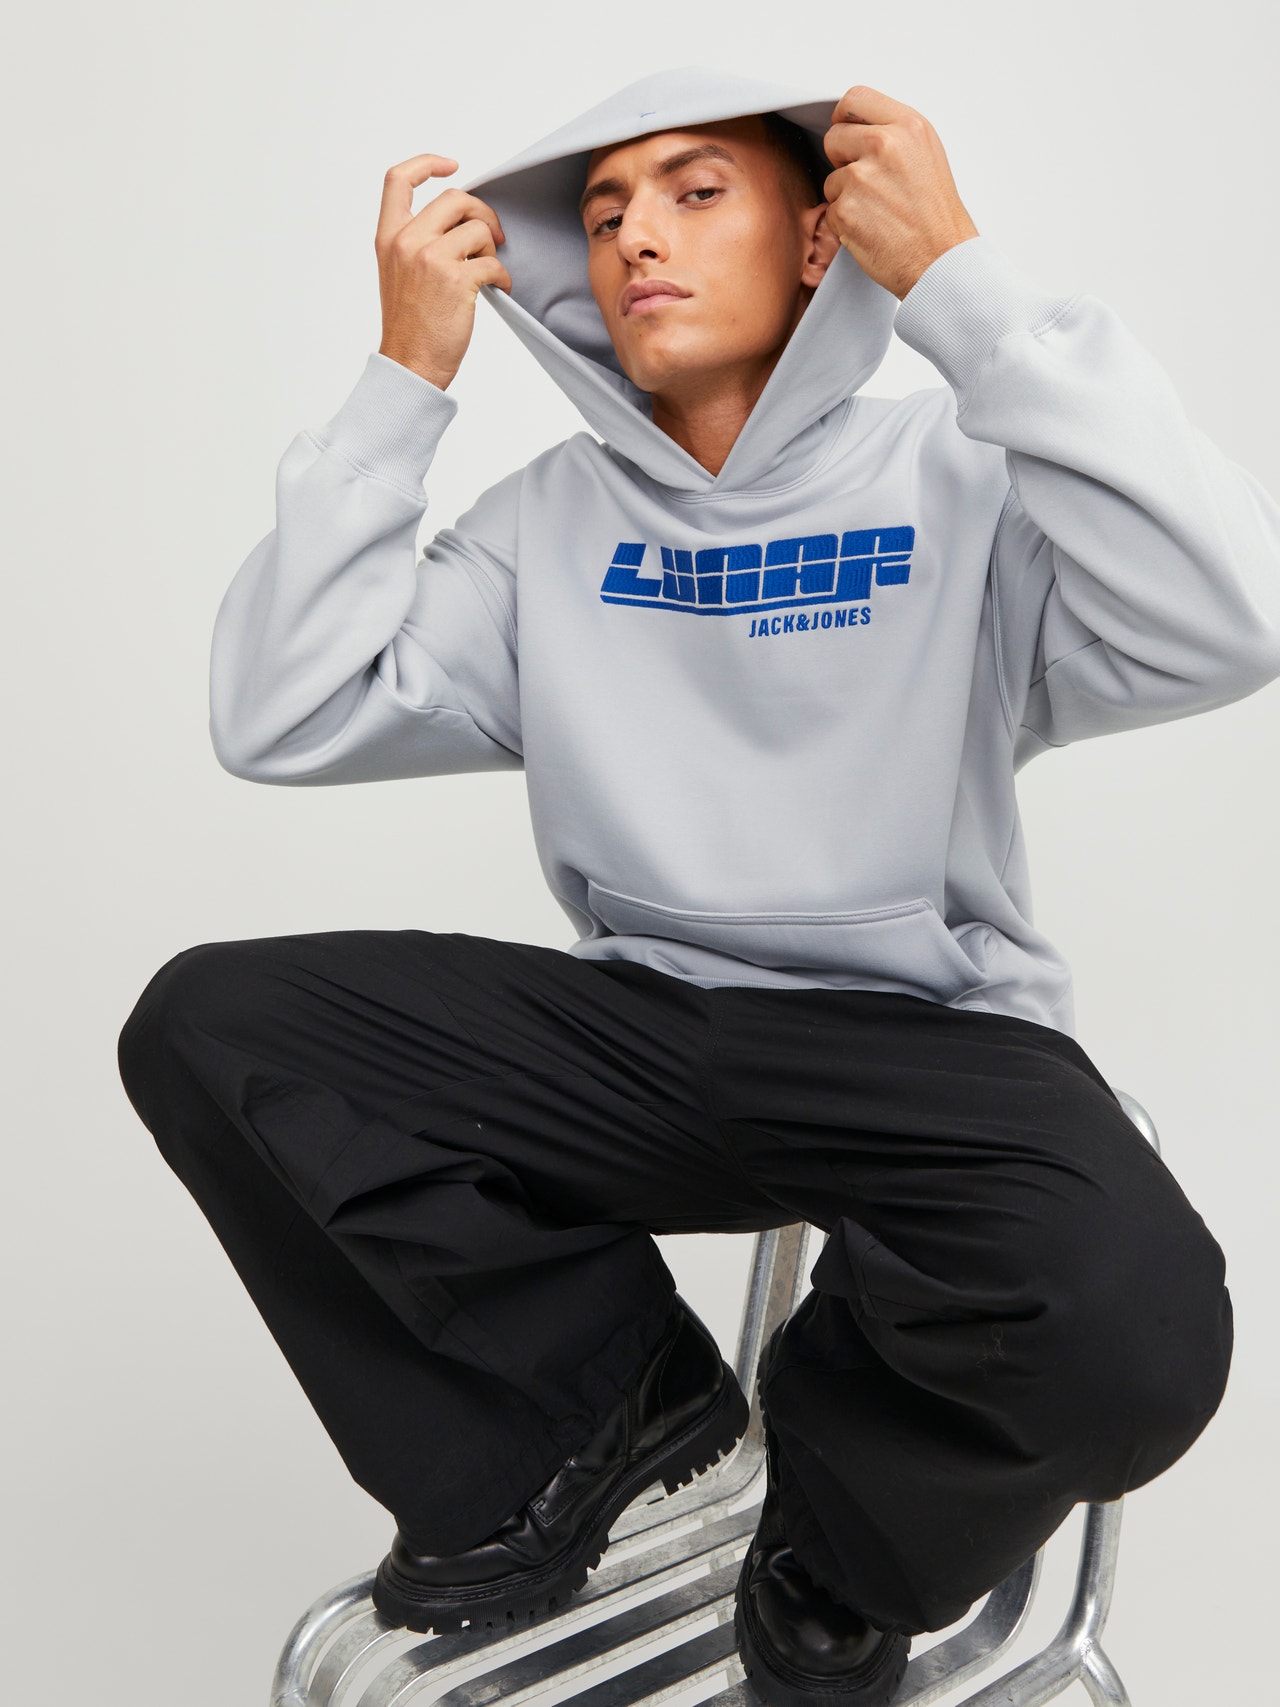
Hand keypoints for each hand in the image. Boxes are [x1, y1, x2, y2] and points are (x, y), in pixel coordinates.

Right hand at [374, 154, 511, 389]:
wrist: (410, 364)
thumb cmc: (410, 325)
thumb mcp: (398, 273)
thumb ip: (417, 241)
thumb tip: (459, 222)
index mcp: (388, 237)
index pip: (398, 179)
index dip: (426, 164)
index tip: (451, 166)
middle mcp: (406, 242)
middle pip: (454, 198)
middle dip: (482, 212)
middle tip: (493, 235)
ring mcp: (431, 259)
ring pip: (477, 228)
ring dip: (493, 247)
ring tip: (489, 270)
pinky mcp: (457, 280)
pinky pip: (493, 262)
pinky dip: (503, 276)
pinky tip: (499, 289)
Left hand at [820, 87, 978, 300]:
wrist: (941, 259)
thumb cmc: (936, 213)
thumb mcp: (926, 154)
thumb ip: (893, 134)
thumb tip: (857, 126)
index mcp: (907, 126)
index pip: (855, 99)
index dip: (844, 119)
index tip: (847, 134)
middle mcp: (884, 146)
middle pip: (834, 137)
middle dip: (843, 160)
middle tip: (868, 183)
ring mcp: (862, 178)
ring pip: (831, 179)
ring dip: (846, 196)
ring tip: (878, 211)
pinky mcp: (846, 210)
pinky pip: (830, 210)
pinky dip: (845, 224)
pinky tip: (872, 229)